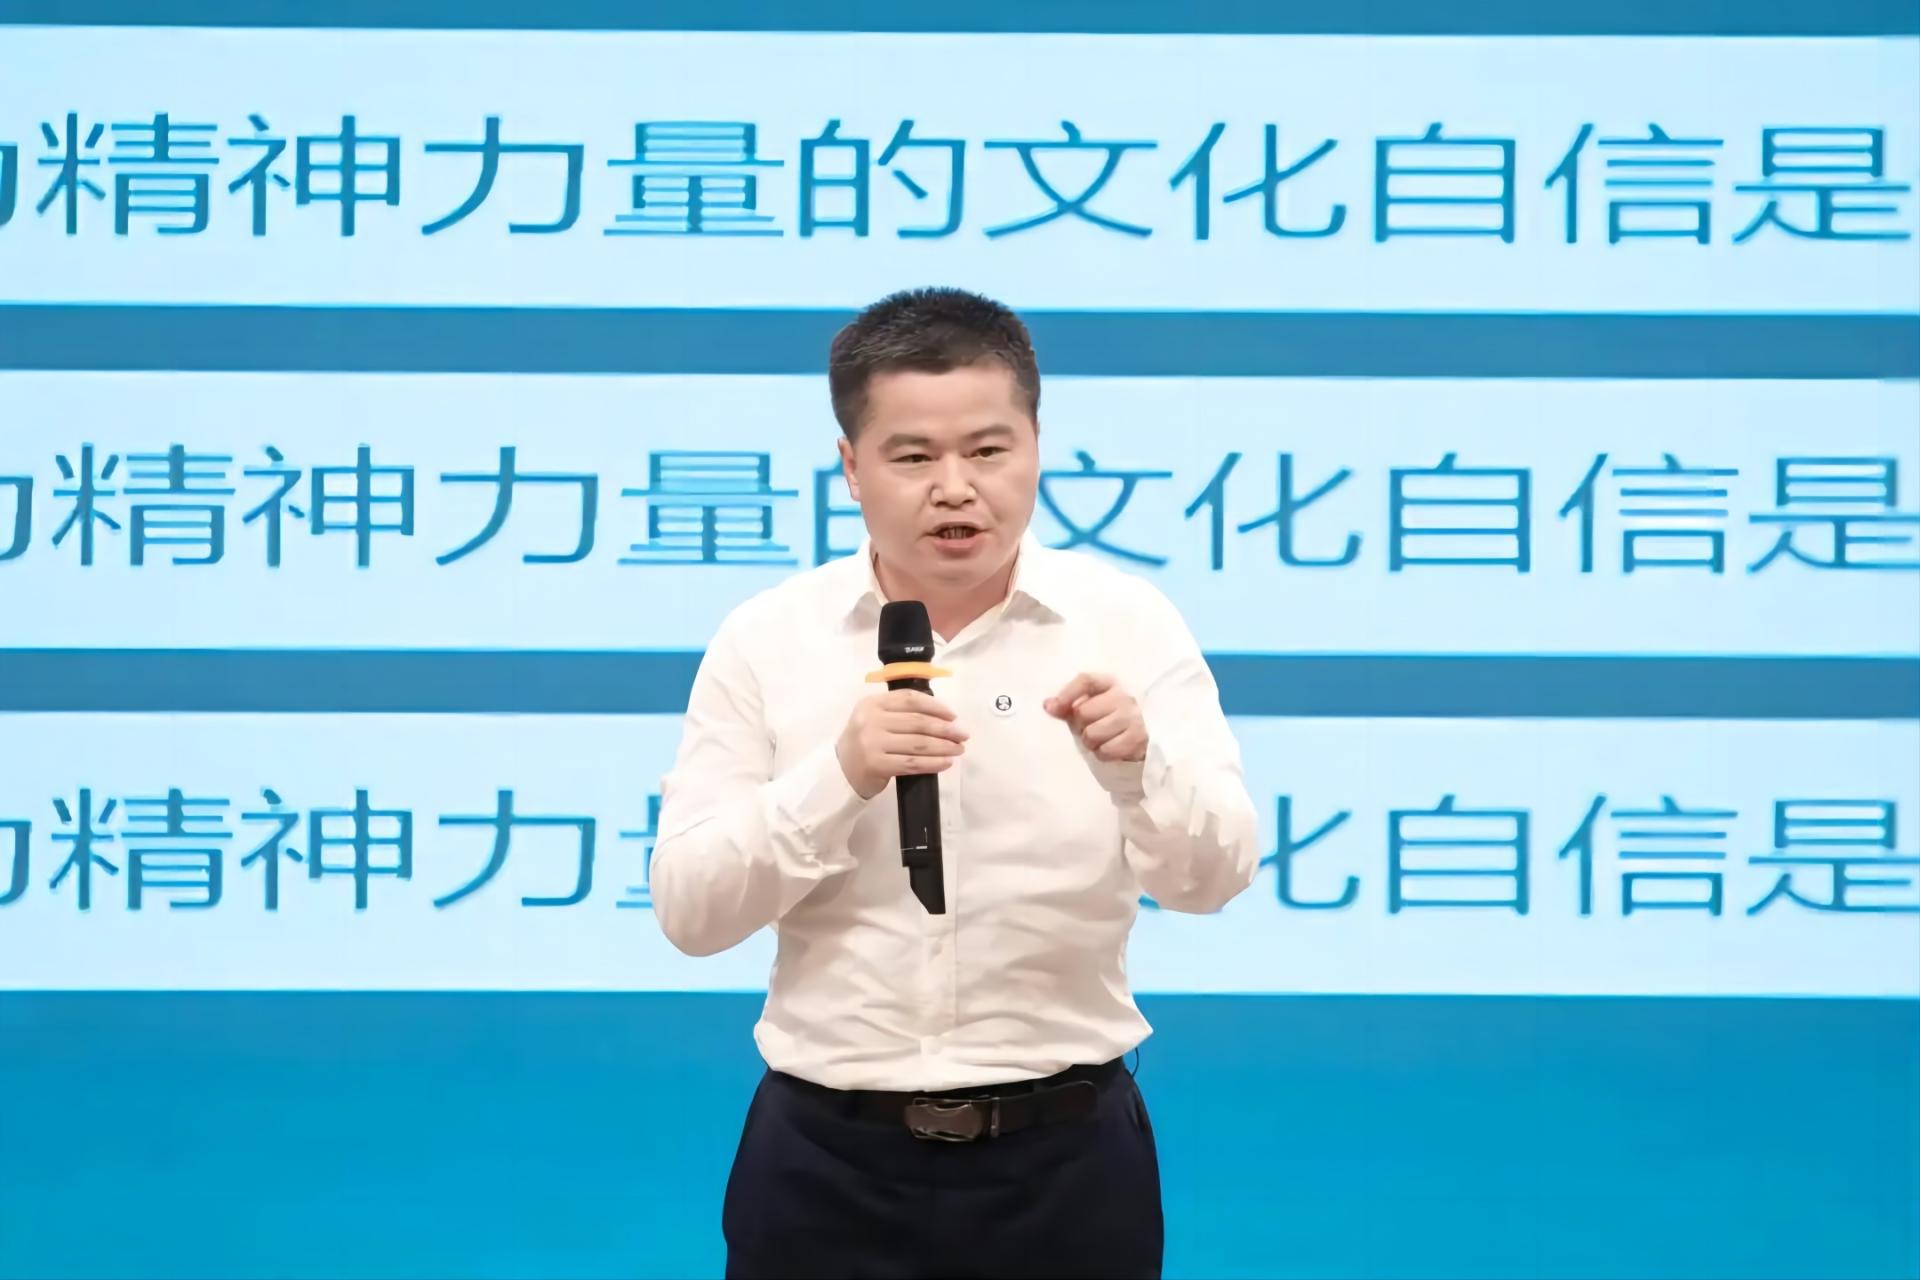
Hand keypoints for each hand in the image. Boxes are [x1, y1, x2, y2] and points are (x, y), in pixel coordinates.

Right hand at [835, 688, 968, 799]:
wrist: (840, 771)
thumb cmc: (864, 743)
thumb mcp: (874, 719)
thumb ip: (899, 712)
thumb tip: (942, 717)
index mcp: (872, 703)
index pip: (910, 699)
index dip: (935, 706)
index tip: (953, 716)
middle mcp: (871, 720)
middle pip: (918, 722)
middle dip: (946, 729)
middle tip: (963, 735)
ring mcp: (872, 743)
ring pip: (918, 743)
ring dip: (944, 746)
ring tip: (959, 749)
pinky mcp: (877, 765)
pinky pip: (913, 763)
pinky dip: (933, 763)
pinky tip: (946, 763)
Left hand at [1044, 673, 1146, 763]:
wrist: (1148, 735)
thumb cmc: (1111, 718)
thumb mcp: (1091, 706)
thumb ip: (1067, 705)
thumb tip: (1047, 705)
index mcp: (1111, 684)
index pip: (1085, 680)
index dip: (1066, 694)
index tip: (1052, 708)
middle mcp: (1124, 697)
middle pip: (1082, 712)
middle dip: (1080, 726)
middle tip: (1091, 728)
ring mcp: (1133, 718)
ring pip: (1091, 734)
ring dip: (1091, 742)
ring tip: (1102, 739)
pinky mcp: (1138, 740)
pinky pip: (1105, 751)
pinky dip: (1103, 754)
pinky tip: (1112, 747)